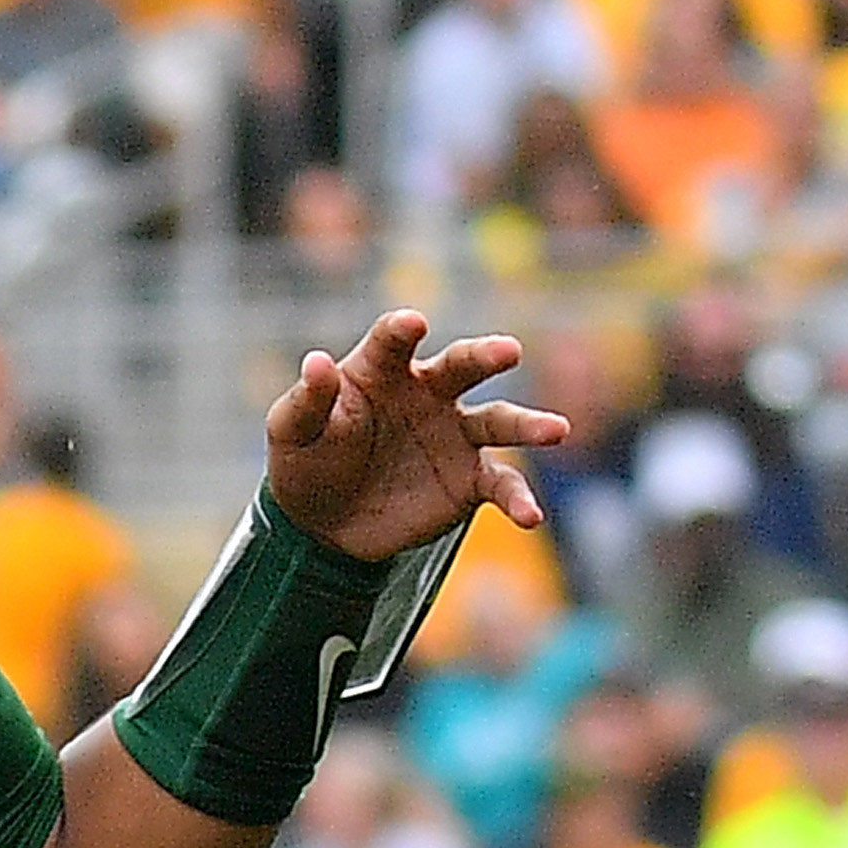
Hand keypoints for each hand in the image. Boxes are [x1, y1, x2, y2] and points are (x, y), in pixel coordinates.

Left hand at [264, 310, 568, 561]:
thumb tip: (316, 362)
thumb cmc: (305, 461)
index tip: (412, 323)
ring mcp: (455, 436)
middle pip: (462, 366)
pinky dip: (519, 500)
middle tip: (508, 350)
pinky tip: (531, 516)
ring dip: (528, 425)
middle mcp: (428, 394)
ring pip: (499, 420)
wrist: (323, 523)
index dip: (401, 330)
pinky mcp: (470, 481)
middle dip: (486, 355)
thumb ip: (307, 400)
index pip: (393, 341)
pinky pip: (502, 484)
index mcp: (380, 370)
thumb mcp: (291, 432)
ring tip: (555, 430)